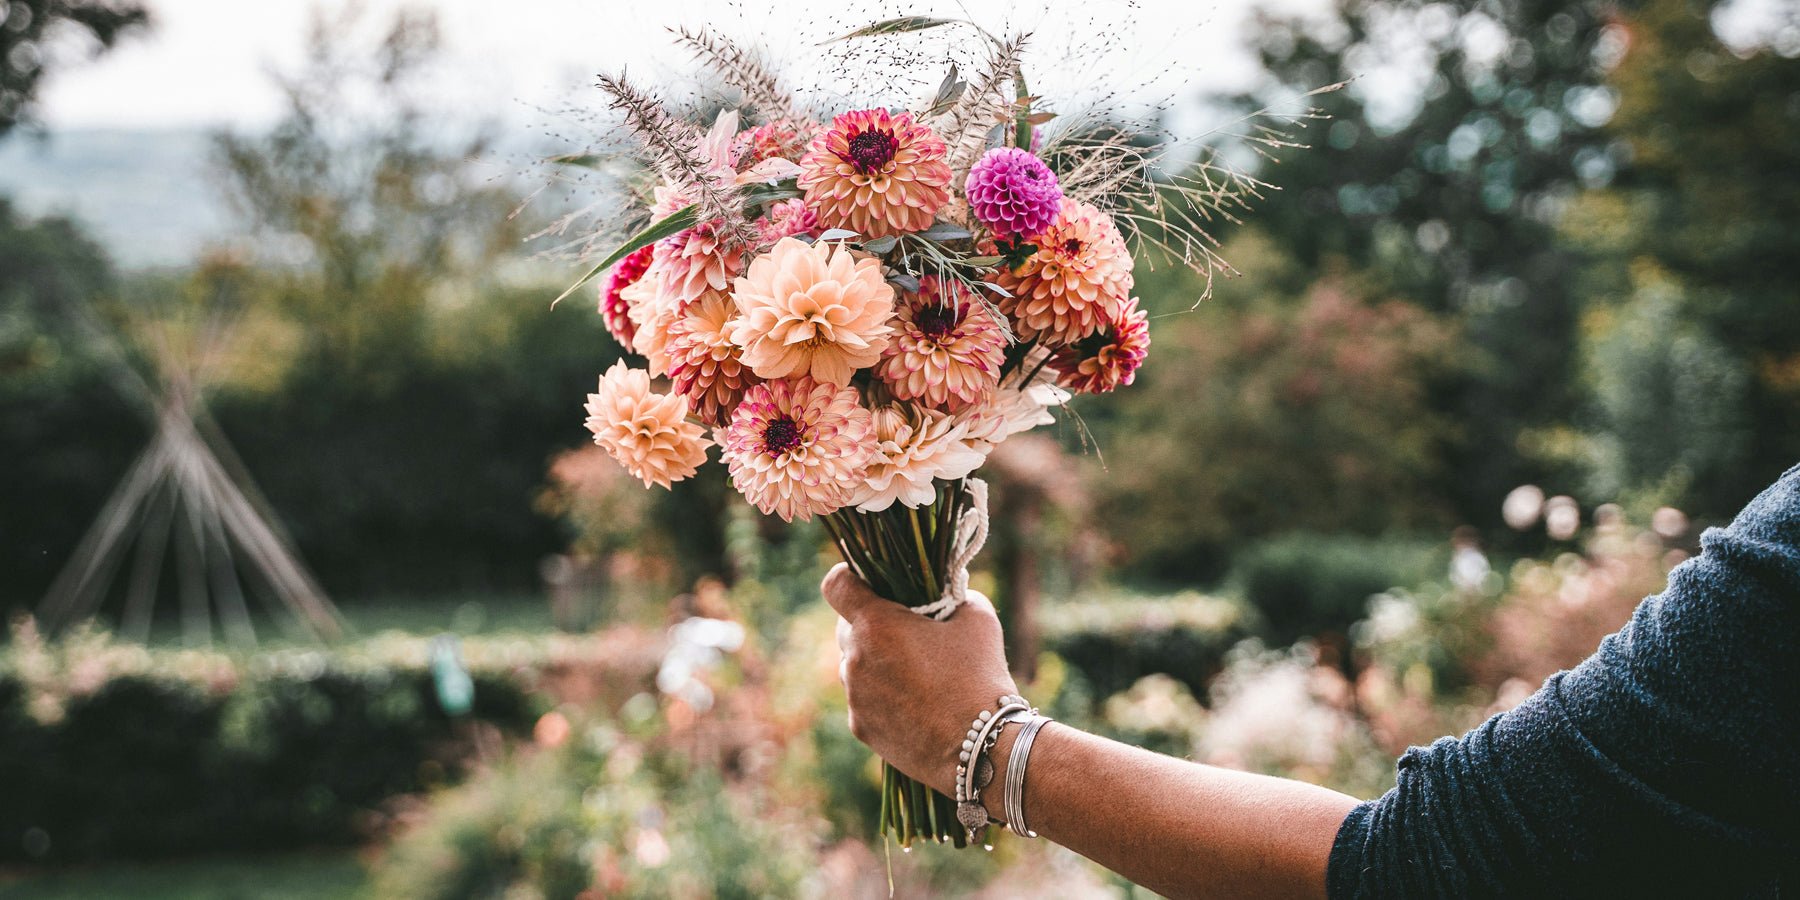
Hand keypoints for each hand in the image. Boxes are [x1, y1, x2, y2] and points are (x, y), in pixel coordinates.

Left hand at [822, 563, 1019, 795]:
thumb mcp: (977, 617)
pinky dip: (882, 696)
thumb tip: (945, 594)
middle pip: (847, 628)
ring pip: (854, 666)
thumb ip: (952, 595)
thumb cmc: (980, 676)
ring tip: (918, 674)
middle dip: (872, 625)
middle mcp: (854, 660)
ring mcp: (854, 698)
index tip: (866, 582)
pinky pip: (863, 700)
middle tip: (909, 633)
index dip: (848, 577)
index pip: (836, 586)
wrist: (982, 748)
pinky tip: (916, 704)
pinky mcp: (860, 728)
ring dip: (876, 663)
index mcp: (876, 625)